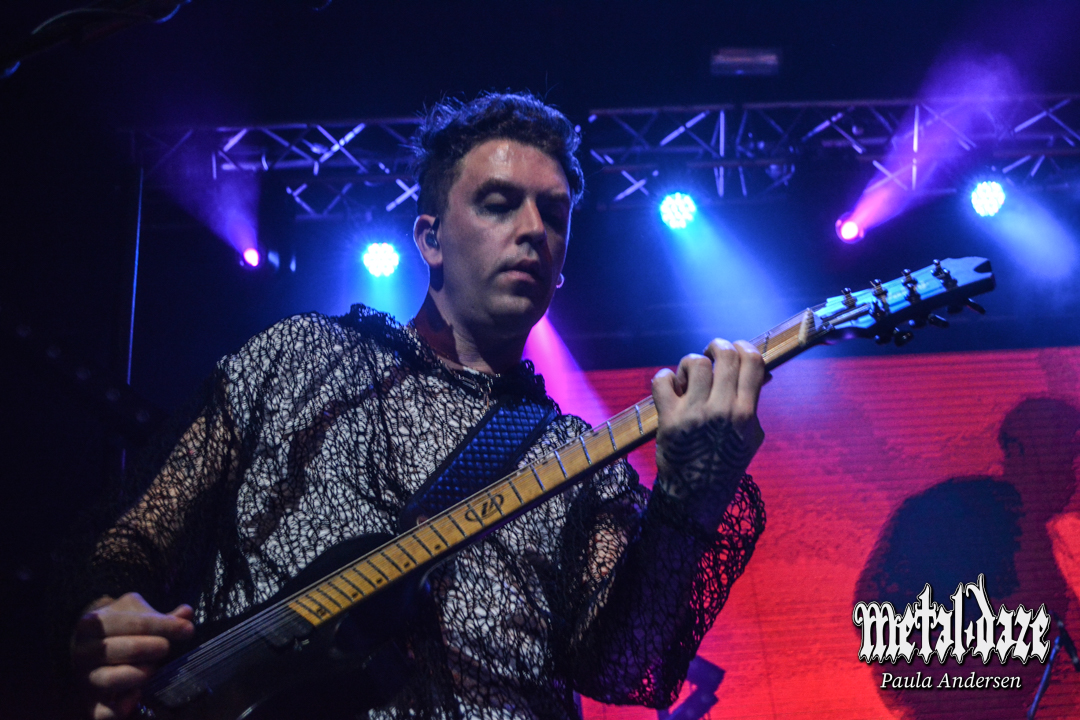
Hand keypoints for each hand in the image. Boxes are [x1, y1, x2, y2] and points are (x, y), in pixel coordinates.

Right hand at [72, 592, 194, 719]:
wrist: (91, 648)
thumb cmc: (119, 628)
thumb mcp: (136, 613)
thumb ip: (161, 616)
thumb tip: (186, 613)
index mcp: (94, 624)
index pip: (130, 622)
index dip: (163, 625)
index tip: (188, 630)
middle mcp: (83, 652)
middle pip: (117, 649)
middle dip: (148, 647)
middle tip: (167, 647)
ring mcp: (85, 679)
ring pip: (109, 679)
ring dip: (137, 673)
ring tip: (153, 668)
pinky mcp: (89, 704)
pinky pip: (102, 712)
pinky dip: (122, 706)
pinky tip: (138, 694)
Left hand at [652, 339, 765, 521]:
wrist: (695, 495)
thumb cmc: (725, 463)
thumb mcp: (750, 435)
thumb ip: (753, 403)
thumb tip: (762, 372)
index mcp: (746, 413)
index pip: (753, 362)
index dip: (744, 347)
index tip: (735, 349)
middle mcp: (723, 410)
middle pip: (725, 355)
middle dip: (717, 346)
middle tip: (710, 353)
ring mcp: (695, 414)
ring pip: (695, 363)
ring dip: (690, 364)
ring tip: (687, 378)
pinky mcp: (669, 419)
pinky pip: (662, 380)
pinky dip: (664, 377)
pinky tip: (670, 387)